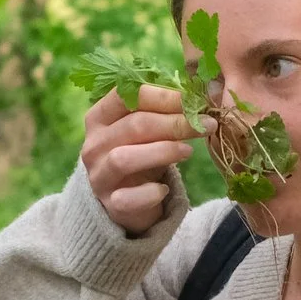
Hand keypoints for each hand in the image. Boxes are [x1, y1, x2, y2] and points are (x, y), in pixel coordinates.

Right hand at [81, 84, 195, 234]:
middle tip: (206, 124)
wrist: (126, 201)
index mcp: (99, 118)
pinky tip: (164, 189)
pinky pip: (128, 198)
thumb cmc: (140, 154)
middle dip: (175, 123)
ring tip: (189, 151)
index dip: (161, 96)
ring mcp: (99, 176)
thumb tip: (198, 98)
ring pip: (124, 158)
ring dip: (163, 151)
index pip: (124, 96)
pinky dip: (150, 192)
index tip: (192, 100)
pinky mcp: (109, 204)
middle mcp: (94, 145)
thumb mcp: (147, 130)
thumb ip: (163, 113)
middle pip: (133, 126)